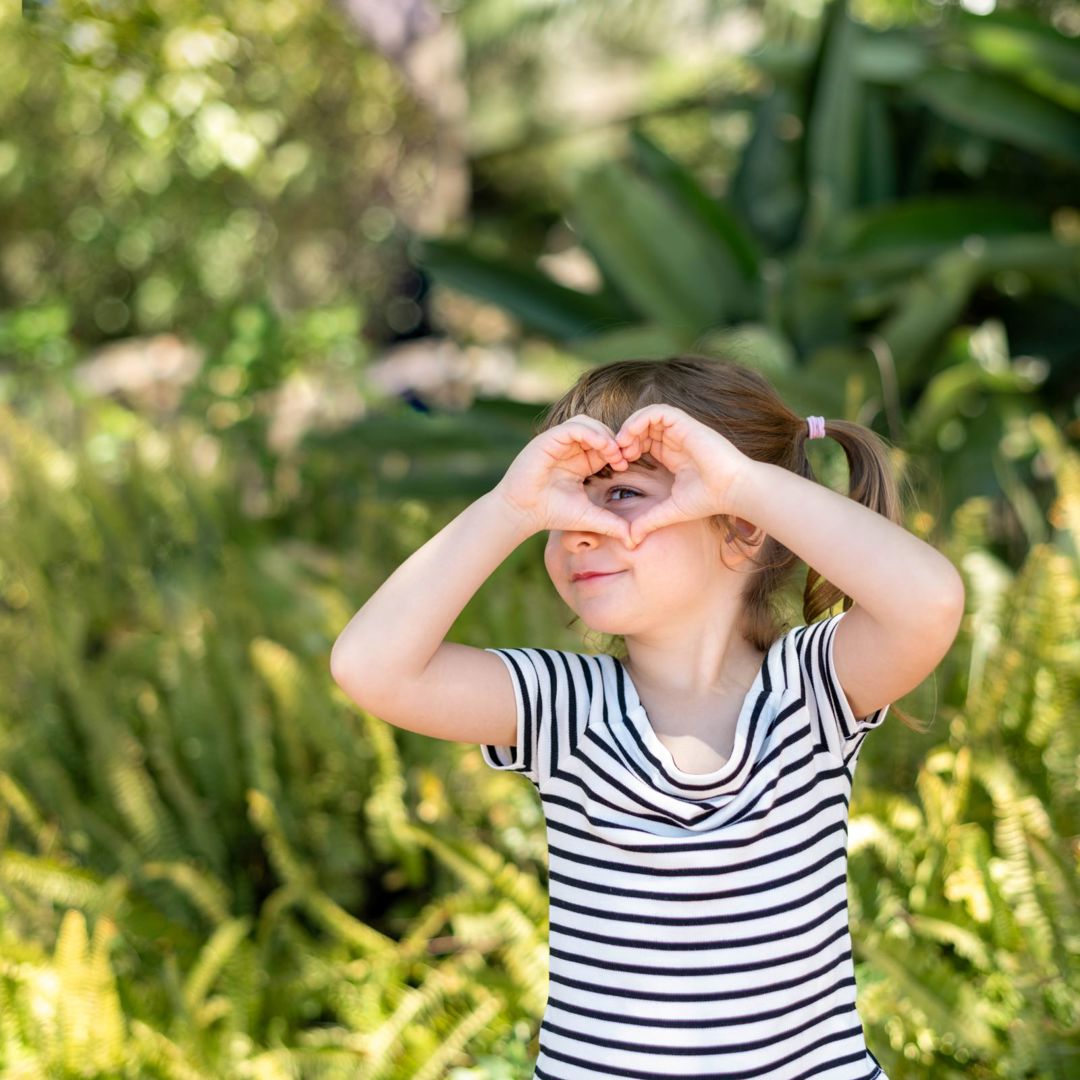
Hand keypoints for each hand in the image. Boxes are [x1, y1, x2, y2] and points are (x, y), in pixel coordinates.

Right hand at [494, 415, 633, 543]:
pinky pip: (574, 427)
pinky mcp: (548, 439)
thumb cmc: (552, 513)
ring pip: (587, 423)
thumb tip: (633, 540)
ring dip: (604, 434)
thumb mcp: (589, 516)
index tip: (626, 464)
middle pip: (598, 428)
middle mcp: (569, 448)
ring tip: (613, 453)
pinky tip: (601, 447)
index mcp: (580, 461)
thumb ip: (611, 523)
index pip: (604, 444)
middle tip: (623, 457)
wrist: (523, 513)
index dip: (618, 450)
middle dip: (614, 440)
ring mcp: (558, 442)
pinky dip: (591, 433)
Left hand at [614, 404, 755, 546]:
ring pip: (647, 416)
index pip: (642, 442)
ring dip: (630, 427)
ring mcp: (680, 430)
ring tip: (622, 445)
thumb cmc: (707, 499)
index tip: (619, 466)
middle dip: (625, 438)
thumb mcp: (670, 511)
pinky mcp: (686, 424)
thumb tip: (630, 541)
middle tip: (617, 456)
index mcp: (670, 455)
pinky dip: (640, 419)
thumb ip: (649, 521)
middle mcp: (674, 440)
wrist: (732, 490)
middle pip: (641, 427)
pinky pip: (658, 412)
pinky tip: (631, 436)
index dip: (626, 449)